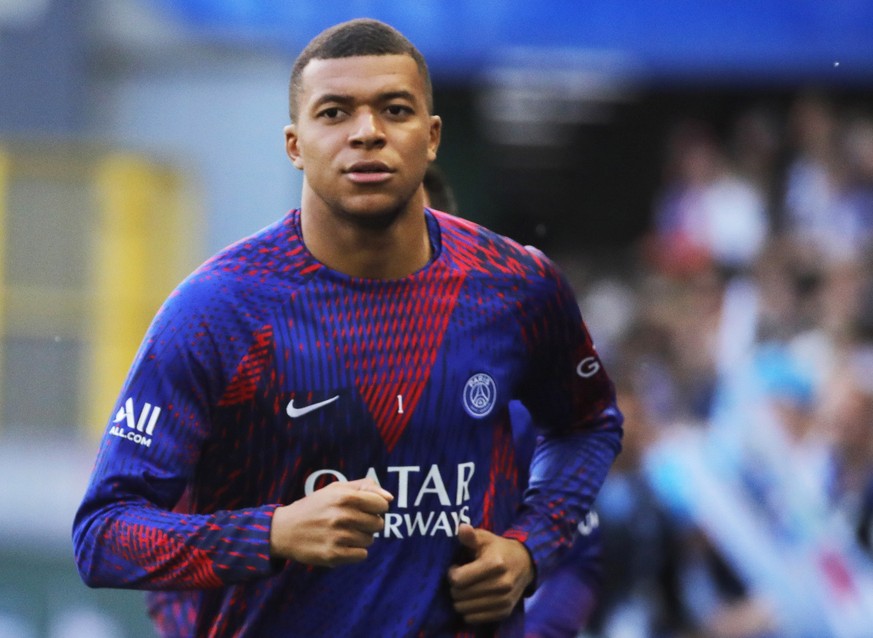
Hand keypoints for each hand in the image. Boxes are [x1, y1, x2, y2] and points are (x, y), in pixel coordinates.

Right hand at [269, 478, 392, 566]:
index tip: (367, 509)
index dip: (377, 507)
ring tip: (344, 533)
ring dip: (362, 537)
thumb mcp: (335, 490)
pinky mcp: (333, 555)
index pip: (381, 504)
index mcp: (344, 497)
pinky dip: (355, 551)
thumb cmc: (314, 507)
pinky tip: (342, 545)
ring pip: (370, 540)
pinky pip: (362, 555)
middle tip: (354, 522)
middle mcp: (342, 516)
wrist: (284, 530)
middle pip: (378, 523)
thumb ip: (363, 488)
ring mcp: (338, 537)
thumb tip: (388, 498)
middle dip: (370, 523)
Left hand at [447, 523, 534, 624]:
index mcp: (494, 564)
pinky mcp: (504, 612)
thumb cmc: (498, 549)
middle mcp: (501, 584)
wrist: (524, 563)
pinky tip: (473, 598)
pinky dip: (469, 610)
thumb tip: (462, 528)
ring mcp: (503, 600)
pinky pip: (474, 618)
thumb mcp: (485, 538)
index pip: (458, 579)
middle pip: (460, 595)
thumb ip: (471, 536)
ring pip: (465, 609)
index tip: (456, 567)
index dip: (452, 573)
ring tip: (467, 587)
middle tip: (461, 578)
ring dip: (461, 599)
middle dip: (455, 587)